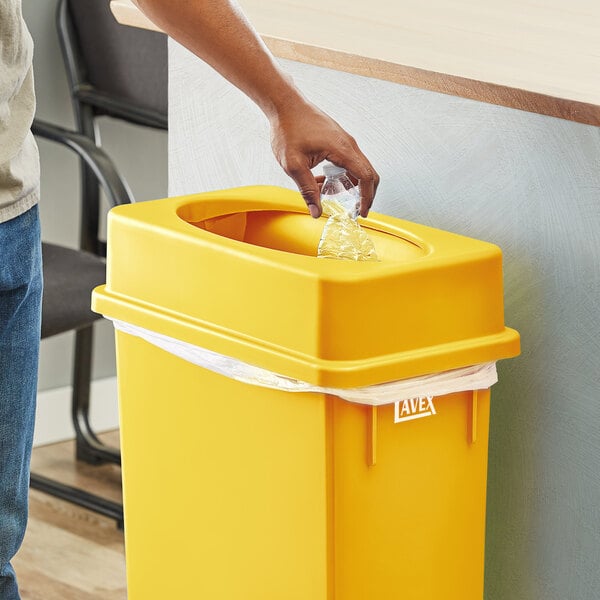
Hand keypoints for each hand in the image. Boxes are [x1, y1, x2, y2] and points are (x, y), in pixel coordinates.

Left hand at [269, 98, 378, 217]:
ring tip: (329, 194)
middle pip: (368, 173)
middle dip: (365, 194)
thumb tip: (316, 212)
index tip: (362, 212)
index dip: (367, 197)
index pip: (366, 177)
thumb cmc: (288, 129)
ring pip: (358, 168)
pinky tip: (322, 181)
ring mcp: (345, 141)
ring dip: (349, 185)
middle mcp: (348, 144)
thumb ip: (307, 190)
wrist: (285, 105)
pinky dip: (342, 175)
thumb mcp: (293, 165)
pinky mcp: (338, 141)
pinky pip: (348, 162)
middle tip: (355, 210)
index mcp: (342, 149)